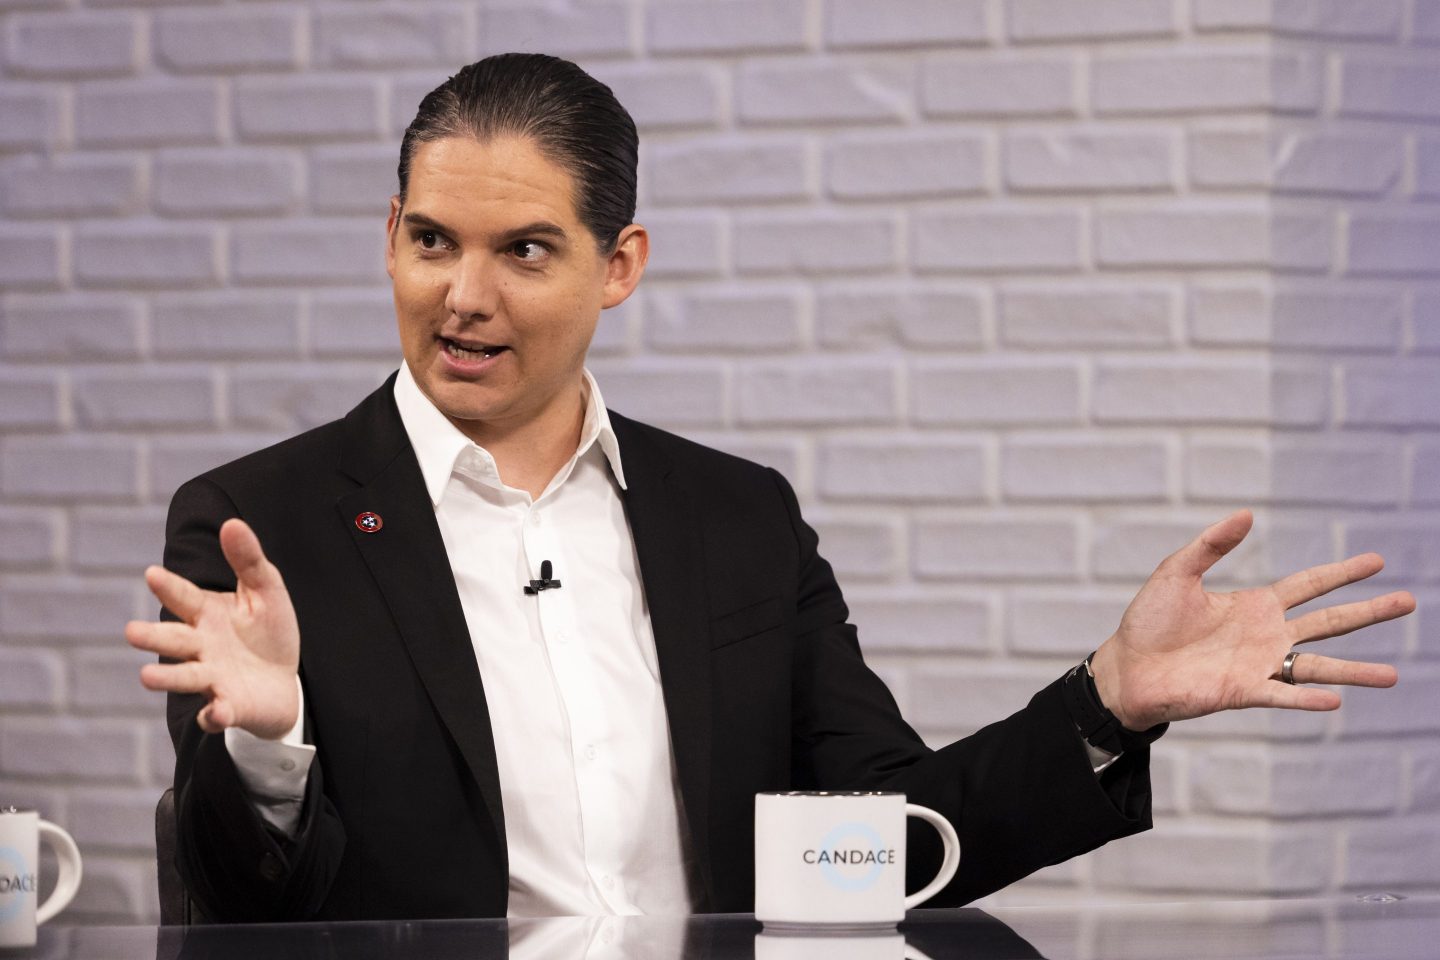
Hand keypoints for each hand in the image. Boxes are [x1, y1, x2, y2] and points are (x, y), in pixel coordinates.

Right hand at [126, 518, 300, 738]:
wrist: (284, 682)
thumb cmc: (267, 632)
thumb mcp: (265, 591)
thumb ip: (248, 560)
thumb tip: (232, 523)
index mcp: (206, 614)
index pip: (184, 598)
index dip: (169, 587)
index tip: (153, 574)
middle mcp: (201, 647)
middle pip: (174, 640)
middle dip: (154, 637)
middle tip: (131, 632)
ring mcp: (213, 678)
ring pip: (186, 677)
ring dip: (168, 678)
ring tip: (146, 676)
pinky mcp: (230, 707)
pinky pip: (218, 712)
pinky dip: (215, 714)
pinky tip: (215, 712)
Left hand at [1089, 510, 1410, 731]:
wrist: (1126, 668)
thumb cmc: (1149, 622)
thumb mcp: (1177, 573)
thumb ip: (1211, 545)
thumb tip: (1246, 514)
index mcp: (1254, 605)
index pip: (1309, 585)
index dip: (1342, 573)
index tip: (1377, 561)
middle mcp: (1266, 635)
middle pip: (1328, 623)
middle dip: (1368, 613)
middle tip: (1410, 602)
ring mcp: (1258, 665)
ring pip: (1317, 668)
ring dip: (1354, 671)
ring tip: (1393, 676)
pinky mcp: (1242, 692)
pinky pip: (1281, 694)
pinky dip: (1306, 697)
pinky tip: (1334, 700)